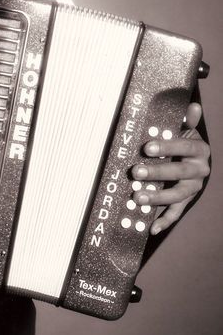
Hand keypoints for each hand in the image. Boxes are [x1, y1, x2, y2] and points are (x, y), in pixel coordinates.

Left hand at [131, 102, 209, 234]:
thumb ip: (187, 120)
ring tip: (137, 197)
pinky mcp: (186, 201)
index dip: (167, 147)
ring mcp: (193, 188)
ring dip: (157, 197)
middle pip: (178, 173)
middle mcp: (200, 171)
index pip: (184, 147)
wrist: (196, 161)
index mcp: (199, 150)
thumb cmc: (184, 142)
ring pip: (177, 195)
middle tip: (135, 171)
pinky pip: (176, 213)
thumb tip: (192, 105)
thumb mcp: (186, 130)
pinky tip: (152, 228)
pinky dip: (165, 221)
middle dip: (156, 173)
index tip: (147, 147)